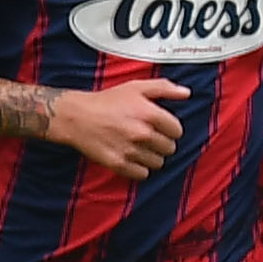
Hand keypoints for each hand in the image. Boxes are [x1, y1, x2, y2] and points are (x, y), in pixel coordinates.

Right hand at [51, 78, 190, 177]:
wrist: (76, 117)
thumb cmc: (107, 101)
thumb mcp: (135, 87)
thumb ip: (164, 88)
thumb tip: (187, 93)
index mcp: (150, 114)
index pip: (177, 131)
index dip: (169, 129)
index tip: (159, 127)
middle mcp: (142, 133)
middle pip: (169, 148)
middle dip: (161, 143)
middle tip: (148, 138)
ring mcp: (130, 150)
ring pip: (158, 163)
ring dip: (151, 156)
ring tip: (139, 148)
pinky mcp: (118, 164)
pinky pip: (142, 174)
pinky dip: (139, 168)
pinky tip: (131, 158)